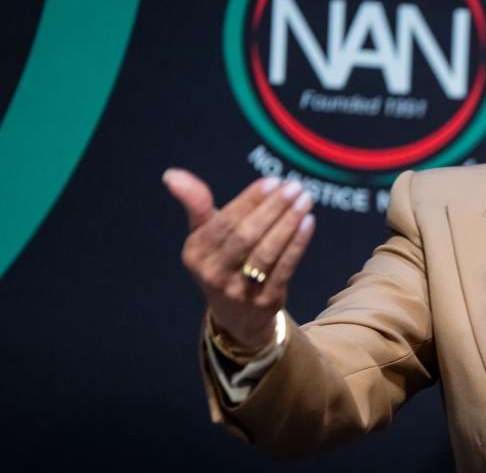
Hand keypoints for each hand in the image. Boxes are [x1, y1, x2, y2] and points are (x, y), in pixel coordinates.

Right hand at [163, 168, 315, 351]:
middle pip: (246, 236)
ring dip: (288, 223)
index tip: (272, 181)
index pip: (224, 222)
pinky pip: (284, 268)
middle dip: (272, 209)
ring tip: (305, 200)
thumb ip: (196, 204)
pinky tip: (308, 222)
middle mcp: (213, 273)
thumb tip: (172, 174)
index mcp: (196, 253)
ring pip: (267, 252)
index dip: (249, 201)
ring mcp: (239, 290)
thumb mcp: (204, 235)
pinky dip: (297, 244)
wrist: (236, 315)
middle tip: (295, 186)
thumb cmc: (221, 260)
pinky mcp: (265, 300)